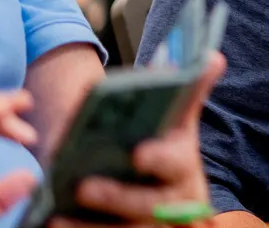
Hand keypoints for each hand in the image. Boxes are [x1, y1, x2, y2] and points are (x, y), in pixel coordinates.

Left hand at [52, 52, 226, 227]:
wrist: (176, 203)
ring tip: (59, 218)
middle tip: (84, 187)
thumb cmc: (171, 156)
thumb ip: (189, 95)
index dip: (158, 159)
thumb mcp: (181, 127)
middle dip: (117, 197)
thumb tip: (212, 57)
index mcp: (184, 166)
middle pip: (149, 206)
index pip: (175, 162)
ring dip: (90, 227)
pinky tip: (55, 226)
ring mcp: (151, 227)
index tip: (137, 152)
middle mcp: (174, 203)